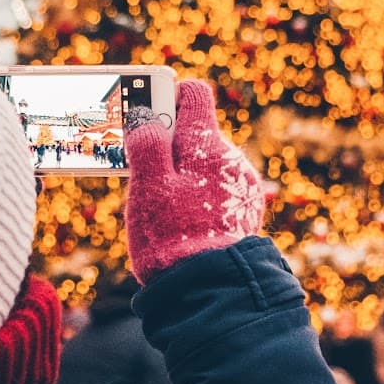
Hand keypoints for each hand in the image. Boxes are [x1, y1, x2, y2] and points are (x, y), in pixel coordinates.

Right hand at [125, 80, 265, 279]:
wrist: (209, 288)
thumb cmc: (173, 234)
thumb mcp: (148, 184)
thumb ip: (147, 142)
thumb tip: (146, 117)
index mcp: (208, 143)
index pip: (194, 95)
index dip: (168, 96)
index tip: (147, 110)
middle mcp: (231, 159)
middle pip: (196, 133)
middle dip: (169, 144)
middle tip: (140, 166)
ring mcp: (241, 187)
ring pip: (204, 164)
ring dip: (182, 173)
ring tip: (158, 202)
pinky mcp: (243, 212)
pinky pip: (215, 189)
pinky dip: (197, 195)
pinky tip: (180, 220)